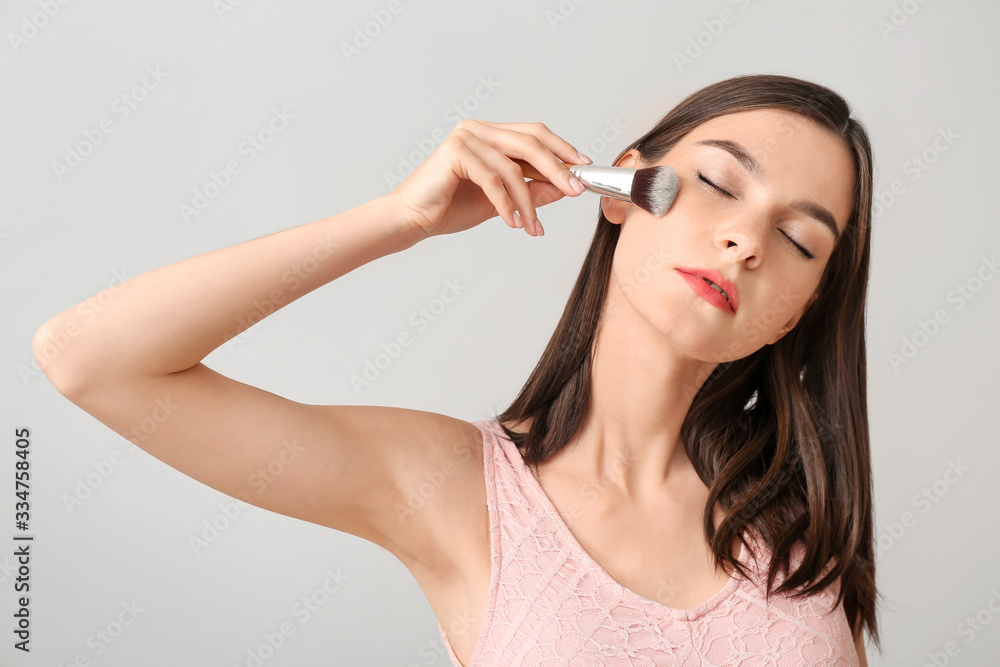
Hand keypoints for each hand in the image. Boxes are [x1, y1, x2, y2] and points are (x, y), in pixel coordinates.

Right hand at [386, 119, 590, 238]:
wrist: (412, 219)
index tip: (583, 169)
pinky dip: (507, 204)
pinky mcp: (456, 152)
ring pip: (513, 168)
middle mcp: (478, 129)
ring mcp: (466, 137)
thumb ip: (530, 191)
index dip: (562, 149)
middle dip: (557, 169)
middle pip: (531, 143)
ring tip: (533, 226)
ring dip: (529, 201)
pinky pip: (494, 180)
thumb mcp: (501, 202)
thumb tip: (563, 188)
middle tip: (574, 191)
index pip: (535, 134)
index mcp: (489, 134)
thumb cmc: (449, 208)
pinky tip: (513, 223)